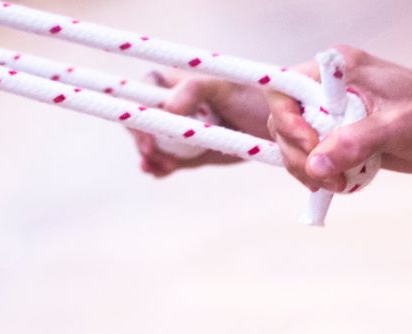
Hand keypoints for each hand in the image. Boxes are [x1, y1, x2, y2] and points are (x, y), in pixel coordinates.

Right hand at [132, 70, 273, 177]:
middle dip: (143, 142)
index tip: (147, 138)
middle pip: (140, 124)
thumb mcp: (224, 88)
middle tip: (153, 157)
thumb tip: (167, 107)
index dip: (137, 116)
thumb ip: (194, 89)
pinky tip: (159, 172)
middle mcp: (169, 106)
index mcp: (172, 82)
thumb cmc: (252, 96)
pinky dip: (160, 168)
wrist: (275, 126)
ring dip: (150, 158)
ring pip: (151, 146)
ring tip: (162, 167)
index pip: (139, 95)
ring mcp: (177, 132)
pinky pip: (166, 161)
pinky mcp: (187, 153)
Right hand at [265, 46, 411, 191]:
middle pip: (285, 123)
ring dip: (309, 171)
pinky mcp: (345, 141)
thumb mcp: (397, 125)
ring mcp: (336, 117)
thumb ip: (354, 142)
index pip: (285, 88)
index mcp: (338, 70)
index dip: (287, 120)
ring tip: (338, 185)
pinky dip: (322, 178)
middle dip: (298, 154)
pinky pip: (317, 161)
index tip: (309, 145)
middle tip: (324, 178)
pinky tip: (343, 185)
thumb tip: (316, 164)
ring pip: (297, 147)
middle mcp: (331, 91)